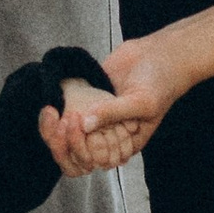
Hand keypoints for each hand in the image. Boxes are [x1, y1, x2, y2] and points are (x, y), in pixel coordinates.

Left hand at [41, 32, 178, 174]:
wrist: (159, 54)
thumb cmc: (160, 84)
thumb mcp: (141, 102)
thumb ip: (114, 112)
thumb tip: (85, 124)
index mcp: (125, 142)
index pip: (98, 158)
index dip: (81, 150)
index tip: (73, 130)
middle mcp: (110, 132)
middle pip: (82, 146)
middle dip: (67, 138)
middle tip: (61, 120)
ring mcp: (99, 114)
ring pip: (75, 127)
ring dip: (61, 124)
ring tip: (53, 111)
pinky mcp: (92, 96)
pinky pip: (73, 105)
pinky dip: (63, 104)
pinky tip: (56, 99)